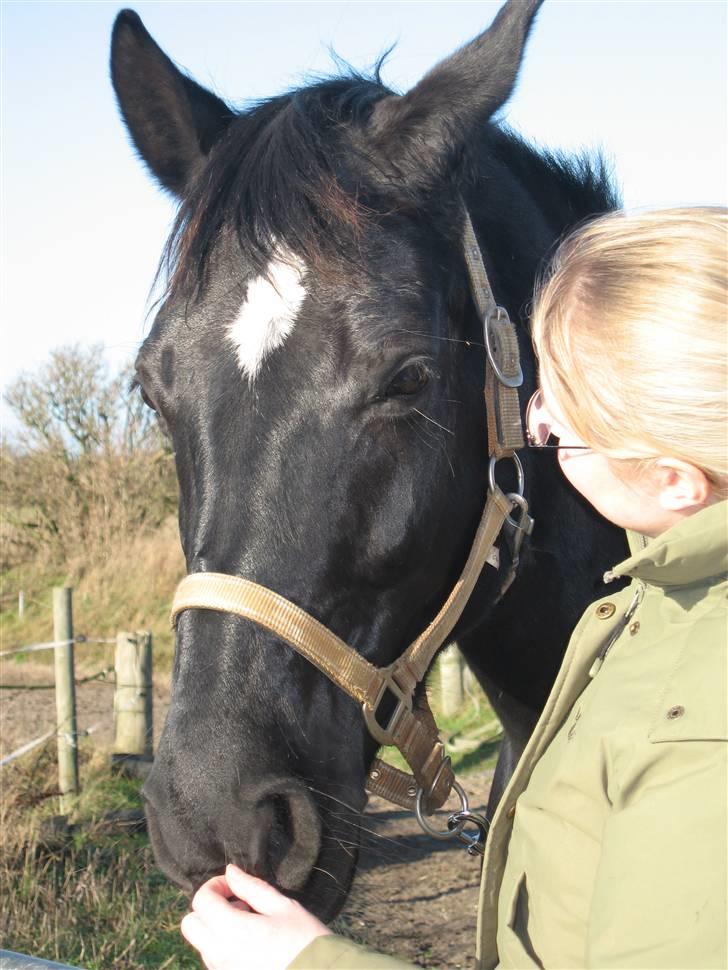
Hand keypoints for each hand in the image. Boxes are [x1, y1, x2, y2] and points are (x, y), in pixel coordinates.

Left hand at [181, 864, 331, 969]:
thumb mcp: (282, 906)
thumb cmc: (305, 940)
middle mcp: (220, 954)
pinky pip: (213, 959)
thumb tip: (231, 872)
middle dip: (208, 908)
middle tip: (237, 904)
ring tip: (249, 924)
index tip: (234, 885)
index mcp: (232, 930)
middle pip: (190, 925)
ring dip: (215, 928)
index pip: (201, 900)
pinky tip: (251, 943)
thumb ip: (251, 887)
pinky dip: (222, 945)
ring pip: (201, 943)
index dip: (215, 885)